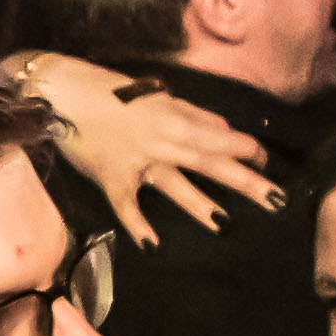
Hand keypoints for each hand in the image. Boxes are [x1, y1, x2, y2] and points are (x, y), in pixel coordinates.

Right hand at [13, 52, 282, 248]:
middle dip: (245, 181)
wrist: (60, 94)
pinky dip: (137, 224)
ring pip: (174, 184)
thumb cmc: (108, 90)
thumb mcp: (155, 95)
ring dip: (199, 205)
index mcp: (175, 117)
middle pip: (210, 162)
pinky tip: (152, 246)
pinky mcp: (111, 177)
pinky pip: (126, 204)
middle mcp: (162, 140)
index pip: (221, 136)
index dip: (246, 149)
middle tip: (276, 200)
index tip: (266, 162)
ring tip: (224, 224)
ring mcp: (137, 161)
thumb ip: (192, 113)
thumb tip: (224, 128)